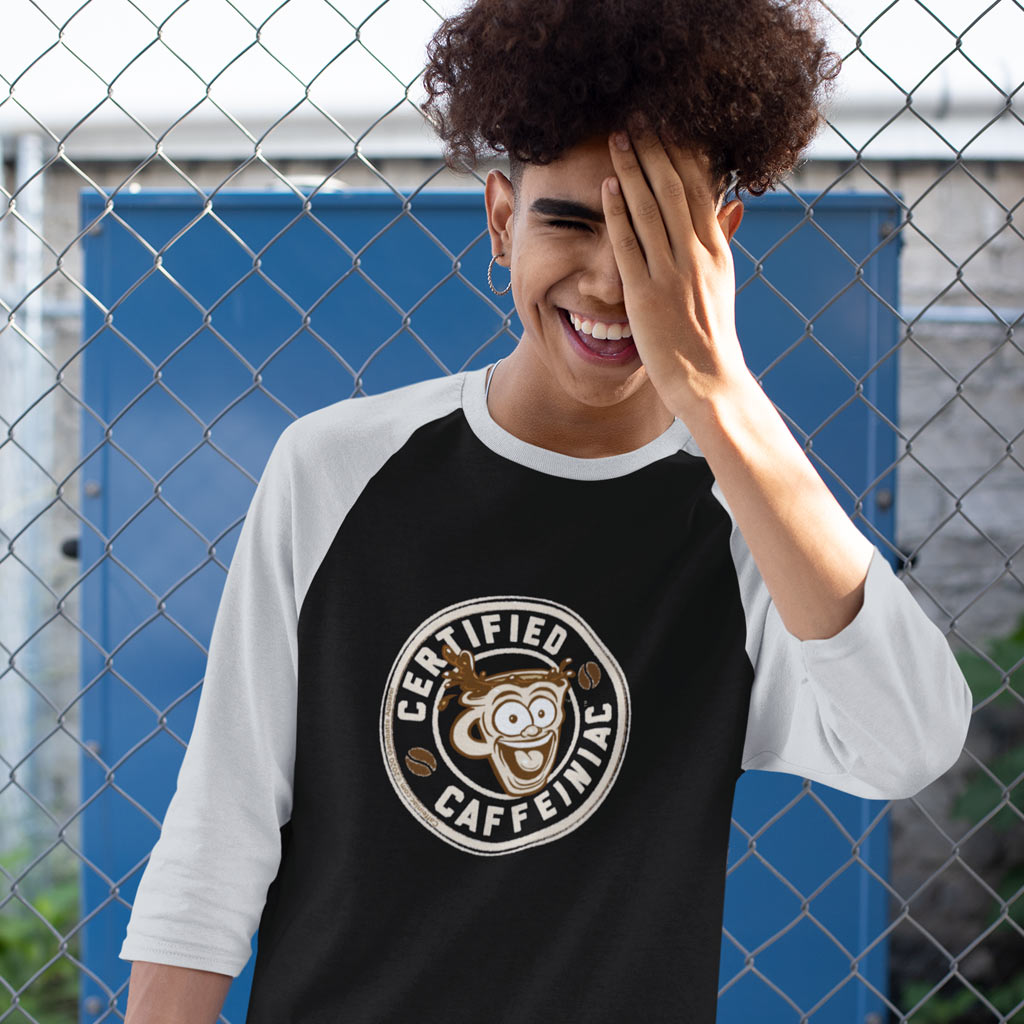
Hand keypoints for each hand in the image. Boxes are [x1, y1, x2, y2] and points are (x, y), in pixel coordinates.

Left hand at [602, 120, 750, 414]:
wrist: (710, 380)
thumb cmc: (711, 337)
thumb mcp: (722, 285)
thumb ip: (720, 243)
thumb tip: (729, 205)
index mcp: (716, 251)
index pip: (701, 190)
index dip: (683, 154)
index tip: (668, 126)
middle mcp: (696, 256)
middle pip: (675, 189)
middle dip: (655, 150)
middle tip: (638, 118)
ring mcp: (671, 274)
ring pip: (651, 209)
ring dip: (632, 169)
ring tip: (618, 138)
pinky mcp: (646, 294)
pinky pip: (629, 245)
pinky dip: (618, 213)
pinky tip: (608, 186)